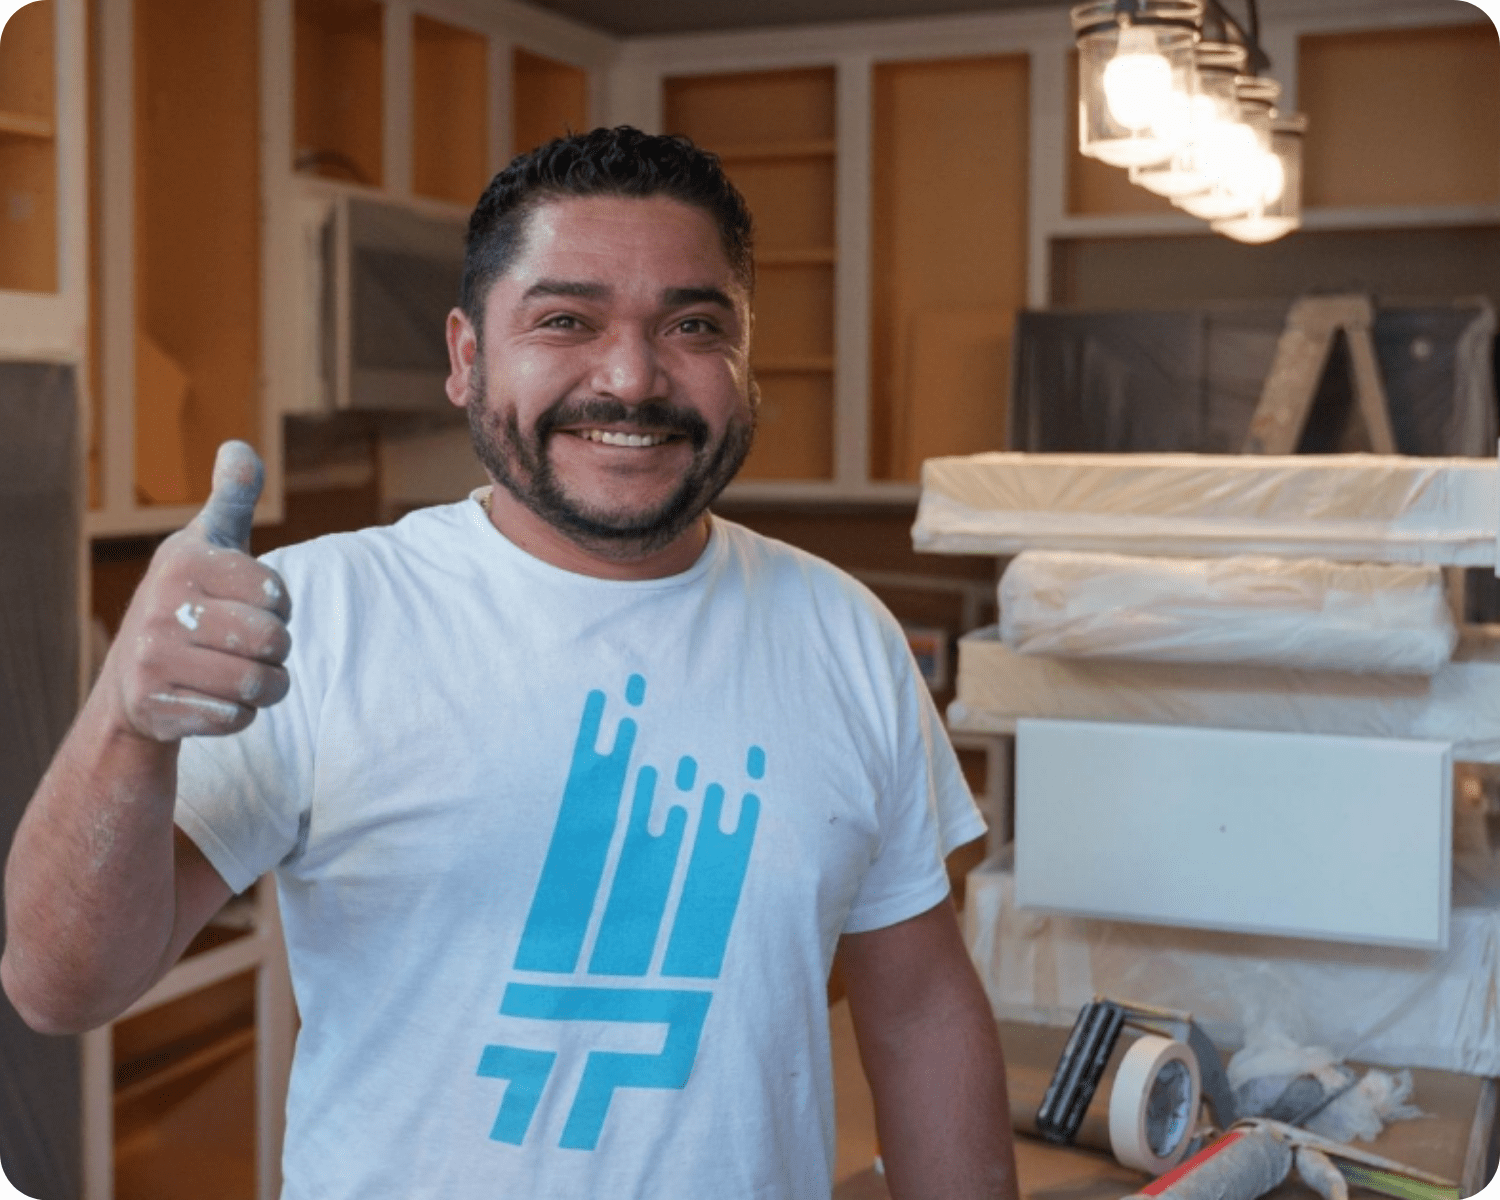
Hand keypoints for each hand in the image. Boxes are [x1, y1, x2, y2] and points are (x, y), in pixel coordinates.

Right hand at [104, 441, 292, 741]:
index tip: (249, 606)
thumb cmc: (191, 602)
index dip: (279, 607)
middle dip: (277, 650)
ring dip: (268, 686)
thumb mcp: (209, 544)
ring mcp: (152, 661)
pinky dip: (239, 714)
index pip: (278, 595)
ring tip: (244, 674)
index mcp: (183, 563)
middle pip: (274, 641)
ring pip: (260, 683)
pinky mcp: (155, 708)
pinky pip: (236, 718)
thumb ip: (233, 497)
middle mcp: (160, 608)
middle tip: (247, 646)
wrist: (133, 681)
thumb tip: (239, 446)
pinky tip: (214, 699)